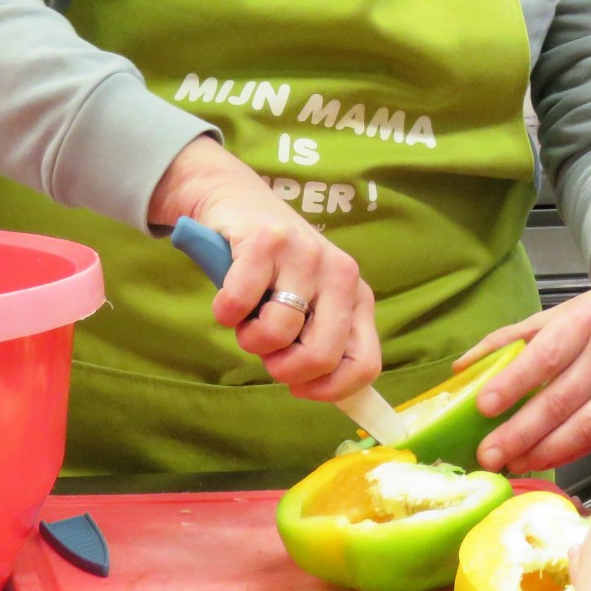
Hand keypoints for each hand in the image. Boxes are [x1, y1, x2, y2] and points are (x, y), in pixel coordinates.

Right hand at [149, 136, 379, 401]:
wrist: (236, 199)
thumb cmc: (273, 268)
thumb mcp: (309, 303)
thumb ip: (319, 341)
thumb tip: (318, 391)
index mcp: (357, 297)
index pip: (365, 364)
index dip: (329, 390)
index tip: (299, 387)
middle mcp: (341, 274)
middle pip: (322, 356)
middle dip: (284, 369)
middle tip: (267, 351)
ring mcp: (306, 254)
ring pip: (277, 332)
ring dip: (249, 338)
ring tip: (247, 316)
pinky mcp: (267, 240)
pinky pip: (239, 304)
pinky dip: (225, 311)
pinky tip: (228, 297)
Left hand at [455, 256, 590, 471]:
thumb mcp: (556, 312)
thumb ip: (509, 339)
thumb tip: (464, 367)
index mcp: (582, 324)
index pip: (545, 357)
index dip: (514, 383)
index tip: (484, 405)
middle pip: (560, 400)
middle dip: (520, 432)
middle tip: (489, 453)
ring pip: (584, 426)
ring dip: (545, 451)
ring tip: (513, 463)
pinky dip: (571, 452)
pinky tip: (544, 460)